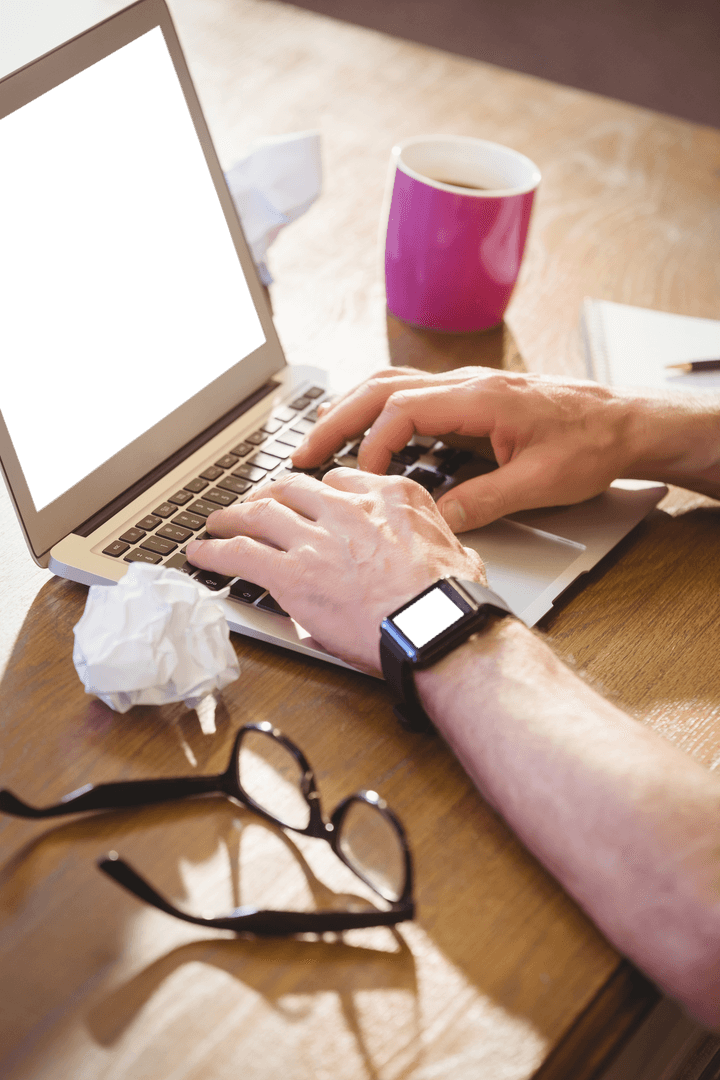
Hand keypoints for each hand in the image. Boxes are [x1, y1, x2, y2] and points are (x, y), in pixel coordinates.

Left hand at [185, 469, 484, 674]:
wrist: (436, 627)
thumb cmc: (452, 602)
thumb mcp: (457, 554)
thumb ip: (433, 543)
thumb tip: (434, 557)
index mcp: (392, 498)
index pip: (342, 481)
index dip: (319, 493)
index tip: (309, 502)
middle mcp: (349, 509)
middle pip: (294, 489)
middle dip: (269, 495)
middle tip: (255, 504)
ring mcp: (317, 538)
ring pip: (260, 513)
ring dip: (233, 516)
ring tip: (217, 523)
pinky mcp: (292, 573)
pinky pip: (241, 554)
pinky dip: (215, 552)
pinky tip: (201, 553)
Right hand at [291, 367, 658, 531]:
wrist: (625, 422)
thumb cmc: (591, 444)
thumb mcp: (540, 483)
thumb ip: (484, 501)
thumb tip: (434, 520)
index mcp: (480, 398)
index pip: (402, 409)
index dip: (372, 444)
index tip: (361, 480)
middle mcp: (466, 384)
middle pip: (381, 387)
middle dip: (335, 418)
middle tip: (301, 452)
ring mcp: (466, 387)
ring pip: (390, 384)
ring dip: (350, 410)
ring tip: (318, 439)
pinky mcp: (470, 398)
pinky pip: (409, 394)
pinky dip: (376, 410)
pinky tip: (364, 430)